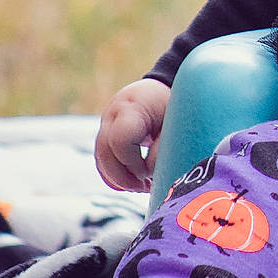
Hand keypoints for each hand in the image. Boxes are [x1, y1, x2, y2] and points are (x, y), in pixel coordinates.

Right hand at [95, 78, 171, 192]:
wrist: (165, 89)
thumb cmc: (175, 104)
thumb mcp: (177, 122)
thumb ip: (164, 147)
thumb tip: (149, 173)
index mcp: (131, 106)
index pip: (120, 140)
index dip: (133, 162)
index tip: (150, 171)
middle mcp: (112, 114)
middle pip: (105, 153)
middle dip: (124, 177)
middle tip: (146, 187)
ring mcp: (106, 125)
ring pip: (101, 160)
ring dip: (120, 180)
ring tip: (144, 186)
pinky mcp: (106, 136)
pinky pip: (103, 162)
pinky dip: (116, 176)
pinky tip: (135, 183)